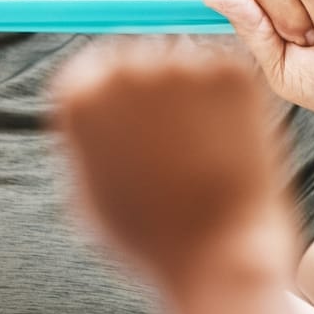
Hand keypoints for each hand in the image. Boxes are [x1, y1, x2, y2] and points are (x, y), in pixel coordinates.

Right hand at [51, 38, 297, 288]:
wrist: (218, 258)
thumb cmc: (150, 239)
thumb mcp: (87, 192)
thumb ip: (83, 141)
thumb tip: (88, 105)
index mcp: (80, 95)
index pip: (96, 66)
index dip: (121, 97)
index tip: (140, 125)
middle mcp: (126, 69)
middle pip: (141, 55)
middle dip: (159, 91)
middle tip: (179, 143)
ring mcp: (182, 65)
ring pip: (188, 63)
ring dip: (196, 94)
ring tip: (205, 155)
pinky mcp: (233, 73)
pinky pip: (228, 74)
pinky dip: (233, 102)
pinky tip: (232, 146)